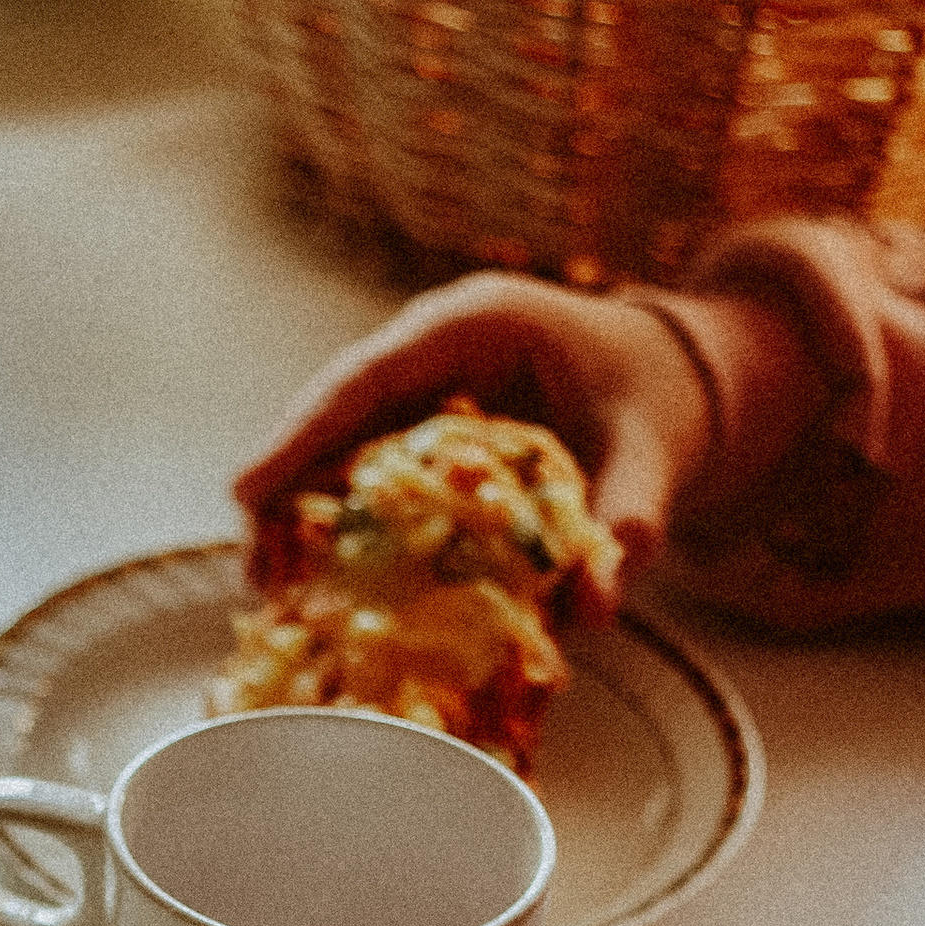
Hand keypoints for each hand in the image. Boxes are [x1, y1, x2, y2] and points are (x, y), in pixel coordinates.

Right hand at [233, 274, 716, 616]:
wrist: (675, 385)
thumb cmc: (658, 400)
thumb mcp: (654, 453)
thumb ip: (629, 518)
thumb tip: (596, 603)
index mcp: (478, 323)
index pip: (369, 374)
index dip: (303, 431)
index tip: (250, 489)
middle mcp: (435, 350)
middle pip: (334, 414)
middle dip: (285, 489)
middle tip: (251, 570)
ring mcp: (425, 390)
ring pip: (340, 447)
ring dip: (302, 516)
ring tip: (269, 591)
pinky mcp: (428, 434)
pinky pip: (370, 476)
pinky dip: (343, 527)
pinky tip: (319, 585)